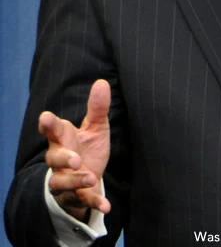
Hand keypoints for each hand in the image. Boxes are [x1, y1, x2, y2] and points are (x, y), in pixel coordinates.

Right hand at [39, 79, 110, 220]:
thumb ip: (97, 108)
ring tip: (91, 177)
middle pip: (52, 158)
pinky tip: (106, 205)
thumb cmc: (87, 147)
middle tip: (76, 158)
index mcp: (62, 138)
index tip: (46, 118)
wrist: (89, 178)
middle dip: (62, 158)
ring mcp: (65, 179)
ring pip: (61, 182)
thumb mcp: (95, 127)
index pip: (51, 129)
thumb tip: (102, 82)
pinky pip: (82, 200)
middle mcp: (59, 159)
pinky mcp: (75, 196)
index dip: (47, 124)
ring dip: (75, 181)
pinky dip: (93, 202)